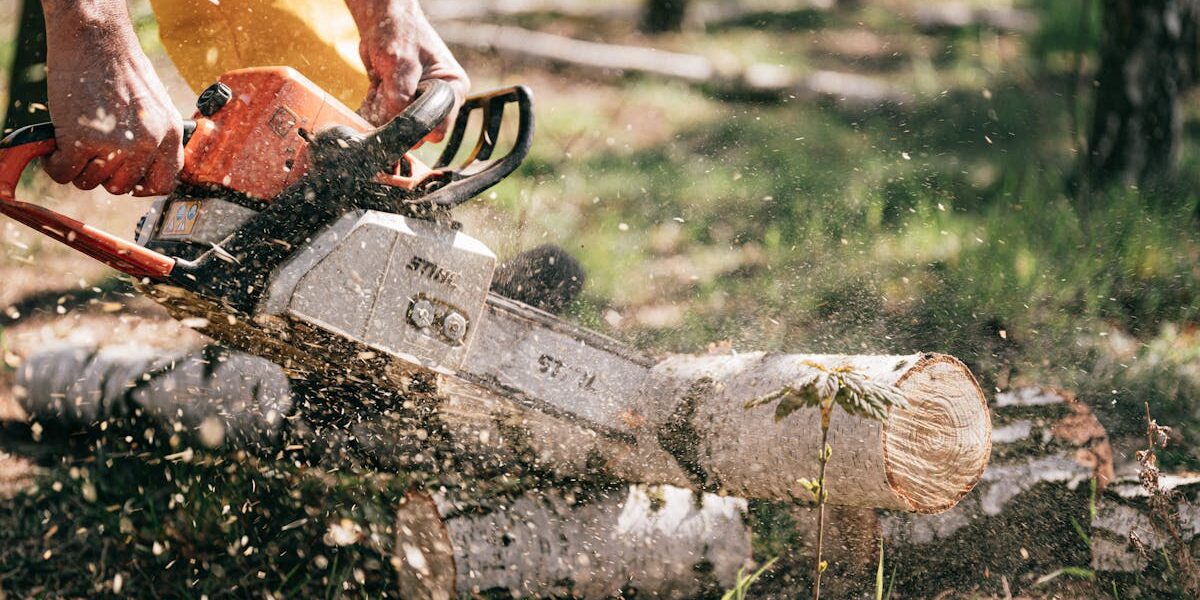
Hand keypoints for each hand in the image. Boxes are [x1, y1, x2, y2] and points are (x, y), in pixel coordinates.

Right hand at [41, 1, 182, 195]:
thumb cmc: (123, 69)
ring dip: (78, 167)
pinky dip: (55, 164)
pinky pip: (64, 173)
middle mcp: (148, 143)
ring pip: (90, 182)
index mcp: (170, 134)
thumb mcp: (157, 107)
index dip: (139, 185)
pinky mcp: (82, 139)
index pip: (162, 184)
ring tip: (76, 141)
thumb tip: (145, 167)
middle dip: (103, 173)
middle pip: (120, 187)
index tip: (124, 176)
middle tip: (92, 150)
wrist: (96, 41)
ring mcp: (116, 143)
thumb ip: (156, 138)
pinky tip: (56, 147)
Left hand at [347, 0, 469, 140]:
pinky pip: (389, 120)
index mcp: (453, 88)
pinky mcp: (404, 103)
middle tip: (386, 92)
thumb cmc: (399, 32)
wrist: (383, 20)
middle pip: (420, 130)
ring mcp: (422, 102)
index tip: (396, 114)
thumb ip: (400, 96)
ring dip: (384, 113)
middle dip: (398, 118)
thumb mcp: (400, 63)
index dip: (417, 127)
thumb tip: (395, 126)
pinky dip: (377, 109)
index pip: (439, 127)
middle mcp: (441, 99)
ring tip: (381, 85)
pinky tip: (376, 90)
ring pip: (401, 127)